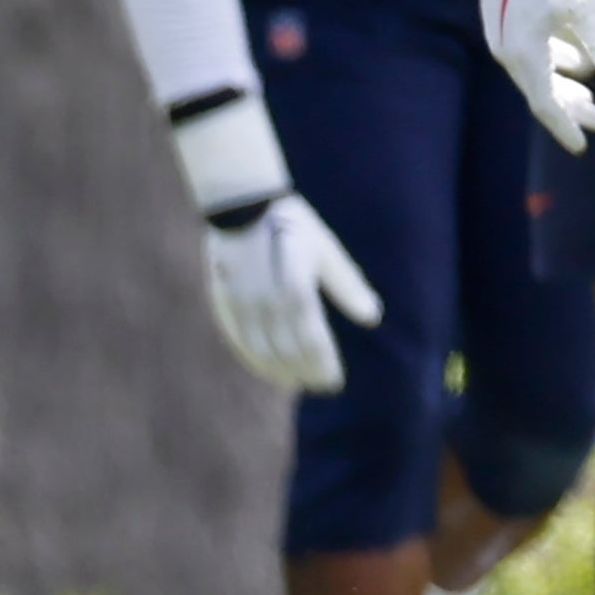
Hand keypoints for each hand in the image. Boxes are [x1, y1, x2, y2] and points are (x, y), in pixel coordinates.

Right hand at [201, 194, 384, 394]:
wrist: (242, 206)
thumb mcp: (326, 251)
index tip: (336, 382)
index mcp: (294, 289)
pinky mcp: (221, 303)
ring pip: (260, 350)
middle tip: (322, 387)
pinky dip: (253, 359)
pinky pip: (237, 340)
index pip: (311, 340)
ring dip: (279, 371)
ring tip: (297, 383)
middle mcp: (265, 302)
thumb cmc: (293, 227)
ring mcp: (239, 304)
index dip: (323, 364)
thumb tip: (373, 317)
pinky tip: (267, 369)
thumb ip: (347, 286)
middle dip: (306, 372)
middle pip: (286, 350)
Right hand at [437, 0, 594, 154]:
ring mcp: (505, 30)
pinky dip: (556, 60)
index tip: (584, 144)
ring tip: (591, 98)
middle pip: (540, 90)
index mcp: (522, 52)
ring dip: (565, 85)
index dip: (566, 124)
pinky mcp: (509, 13)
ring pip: (537, 70)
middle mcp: (507, 47)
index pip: (544, 102)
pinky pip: (533, 50)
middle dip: (570, 109)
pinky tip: (575, 59)